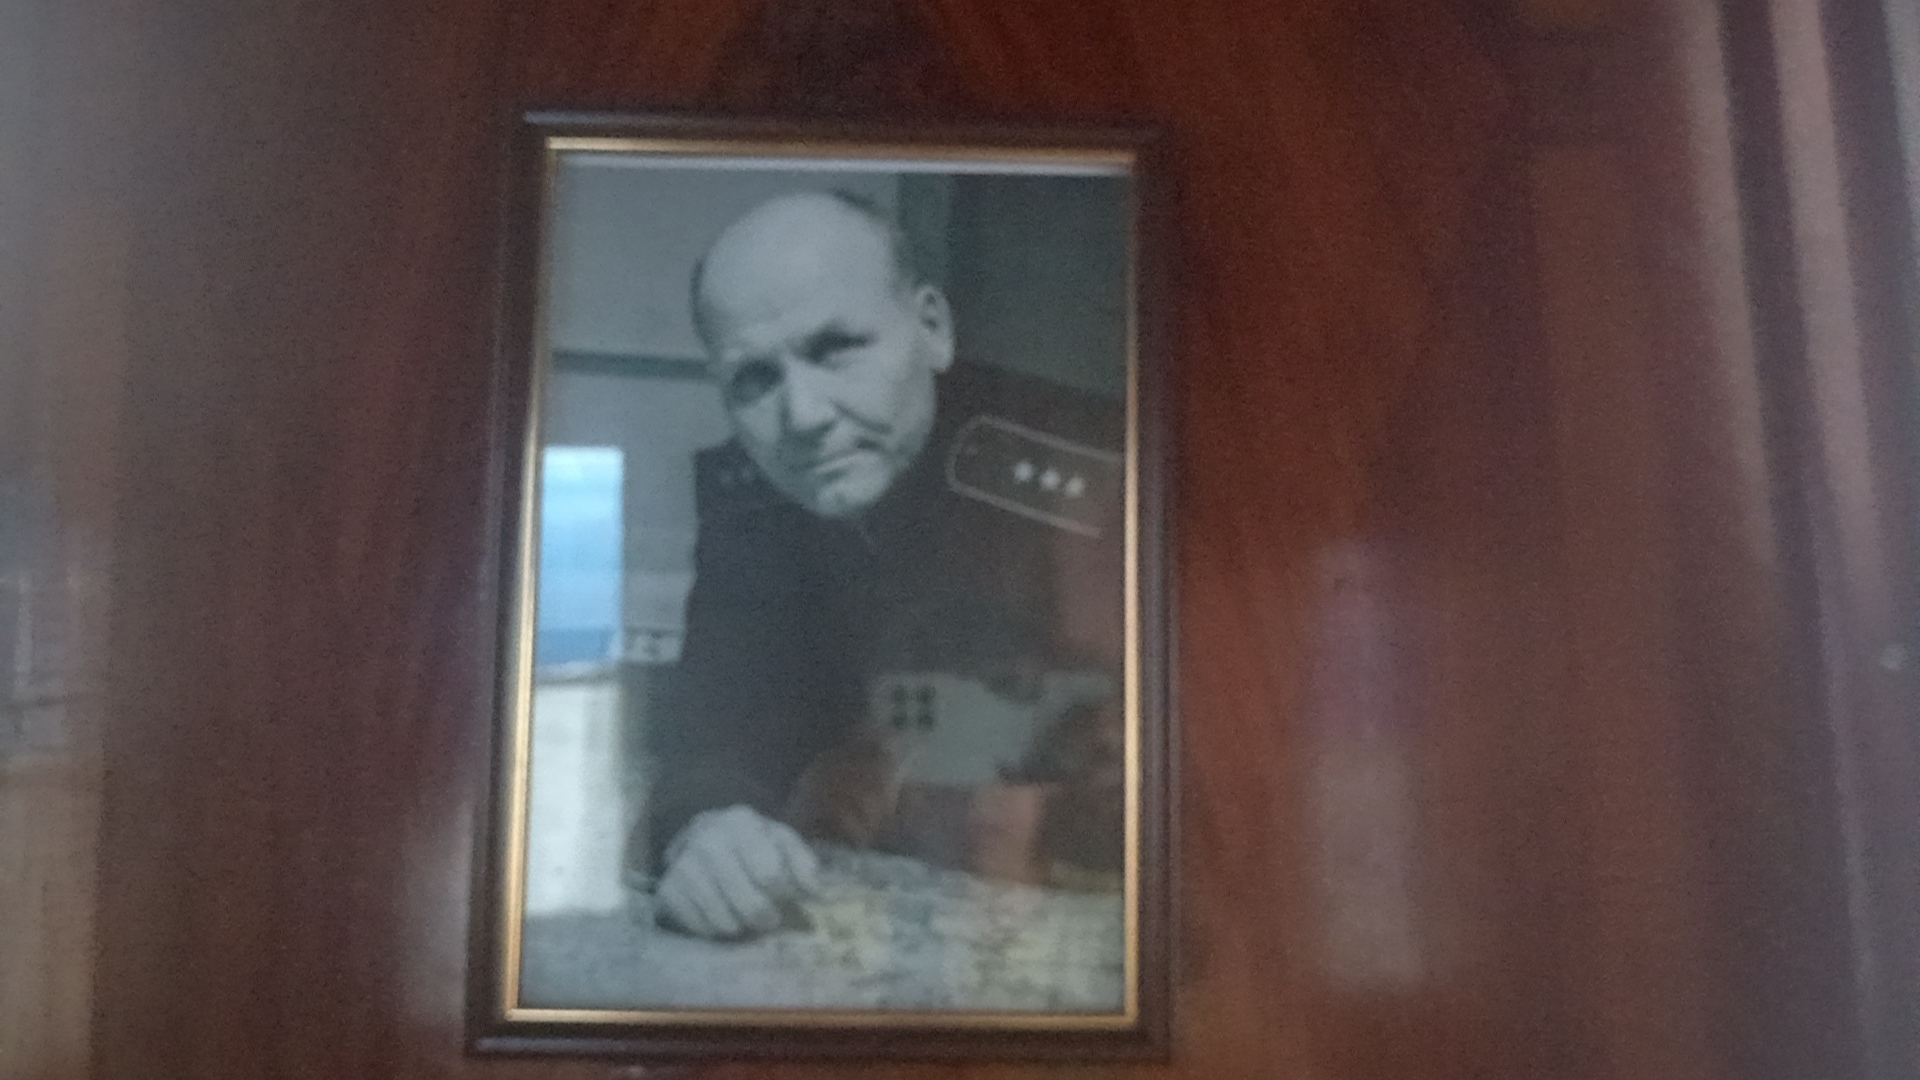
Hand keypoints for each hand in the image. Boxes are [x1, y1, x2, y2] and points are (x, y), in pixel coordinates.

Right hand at [654, 805, 820, 938]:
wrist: (702, 837)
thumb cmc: (752, 843)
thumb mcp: (782, 841)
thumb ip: (804, 863)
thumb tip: (816, 892)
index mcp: (741, 823)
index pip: (771, 875)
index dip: (783, 893)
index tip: (783, 894)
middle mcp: (708, 840)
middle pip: (750, 904)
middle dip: (766, 917)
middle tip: (769, 917)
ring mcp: (683, 866)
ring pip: (725, 921)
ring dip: (741, 926)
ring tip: (744, 915)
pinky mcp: (668, 890)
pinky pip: (700, 928)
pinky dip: (714, 930)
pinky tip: (720, 915)